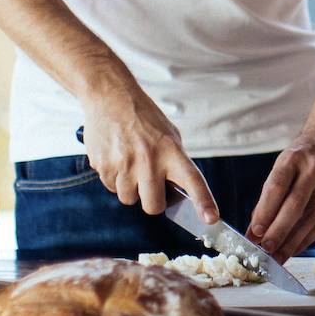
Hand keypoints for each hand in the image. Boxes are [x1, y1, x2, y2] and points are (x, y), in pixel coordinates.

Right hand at [81, 83, 216, 222]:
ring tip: (129, 162)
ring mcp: (125, 165)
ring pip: (129, 199)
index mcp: (170, 150)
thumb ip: (174, 161)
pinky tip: (116, 157)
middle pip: (154, 206)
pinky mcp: (103, 166)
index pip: (192, 180)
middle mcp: (149, 160)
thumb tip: (178, 190)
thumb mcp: (167, 133)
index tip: (211, 219)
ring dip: (130, 188)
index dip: (203, 201)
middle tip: (150, 184)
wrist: (110, 96)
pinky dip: (114, 178)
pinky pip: (111, 188)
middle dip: (152, 201)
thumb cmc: (142, 116)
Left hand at [246, 126, 314, 262]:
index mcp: (295, 156)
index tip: (254, 232)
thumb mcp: (285, 162)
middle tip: (265, 250)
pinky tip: (294, 249)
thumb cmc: (304, 154)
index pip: (278, 185)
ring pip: (311, 218)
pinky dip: (307, 239)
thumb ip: (271, 194)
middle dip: (279, 230)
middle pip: (296, 204)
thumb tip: (256, 229)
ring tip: (277, 258)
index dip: (265, 210)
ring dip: (292, 242)